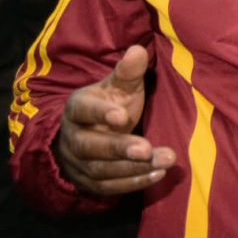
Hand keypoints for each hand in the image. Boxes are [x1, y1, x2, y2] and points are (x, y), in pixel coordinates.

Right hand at [55, 45, 175, 195]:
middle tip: (147, 149)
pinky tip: (157, 175)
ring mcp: (78, 162)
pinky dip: (131, 183)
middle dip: (119, 148)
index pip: (84, 110)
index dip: (101, 113)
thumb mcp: (119, 85)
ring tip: (164, 160)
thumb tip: (137, 51)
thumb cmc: (111, 104)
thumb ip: (128, 71)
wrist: (91, 132)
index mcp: (77, 108)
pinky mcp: (89, 181)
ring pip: (101, 170)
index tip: (123, 116)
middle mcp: (73, 137)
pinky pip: (107, 187)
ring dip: (133, 168)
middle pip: (90, 146)